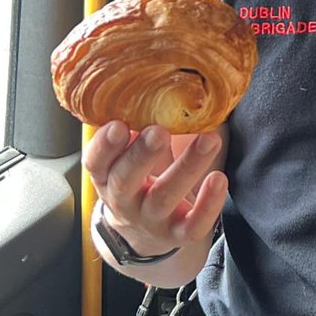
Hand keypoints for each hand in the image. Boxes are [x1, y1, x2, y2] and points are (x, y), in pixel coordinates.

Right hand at [83, 121, 226, 256]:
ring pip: (164, 197)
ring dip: (187, 167)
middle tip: (158, 131)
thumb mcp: (131, 154)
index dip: (104, 146)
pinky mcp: (179, 234)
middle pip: (125, 180)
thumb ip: (141, 124)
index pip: (96, 162)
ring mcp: (151, 219)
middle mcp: (124, 200)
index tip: (117, 124)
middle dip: (141, 155)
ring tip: (209, 140)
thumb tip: (167, 81)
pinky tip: (219, 179)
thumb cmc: (142, 176)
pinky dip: (208, 204)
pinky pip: (193, 225)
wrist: (146, 233)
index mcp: (107, 175)